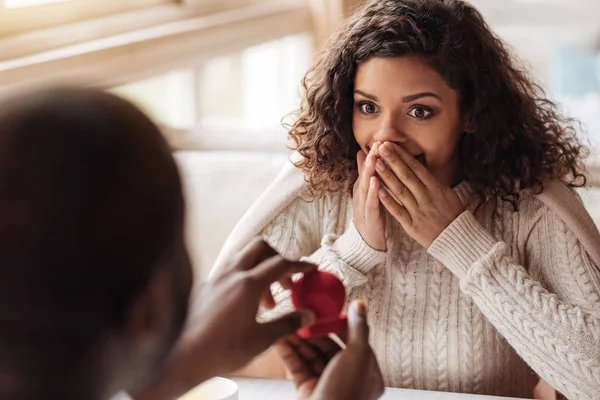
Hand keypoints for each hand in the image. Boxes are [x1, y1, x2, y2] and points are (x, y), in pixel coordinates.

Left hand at [132, 239, 316, 399]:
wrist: (180, 357)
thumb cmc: (220, 350)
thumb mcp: (261, 340)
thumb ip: (287, 323)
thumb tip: (307, 315)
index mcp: (248, 284)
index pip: (281, 264)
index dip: (299, 265)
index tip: (311, 269)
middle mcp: (231, 274)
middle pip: (260, 247)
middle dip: (278, 259)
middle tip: (286, 284)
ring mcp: (216, 278)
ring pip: (243, 257)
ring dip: (260, 269)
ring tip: (266, 301)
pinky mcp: (206, 287)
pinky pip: (229, 271)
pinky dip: (244, 278)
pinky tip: (245, 304)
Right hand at [276, 300, 383, 399]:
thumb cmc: (346, 393)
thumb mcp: (357, 356)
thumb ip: (358, 329)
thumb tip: (360, 305)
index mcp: (367, 372)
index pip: (353, 341)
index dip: (338, 325)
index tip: (324, 312)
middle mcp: (348, 378)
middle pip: (329, 347)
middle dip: (313, 332)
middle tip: (299, 318)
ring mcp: (327, 385)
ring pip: (311, 356)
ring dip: (298, 340)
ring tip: (285, 325)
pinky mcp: (308, 391)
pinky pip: (298, 368)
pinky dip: (289, 354)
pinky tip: (279, 340)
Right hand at [353, 146, 386, 250]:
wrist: (368, 240)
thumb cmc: (371, 213)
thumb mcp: (368, 191)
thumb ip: (365, 174)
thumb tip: (362, 153)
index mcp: (362, 187)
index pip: (366, 168)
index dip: (371, 155)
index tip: (379, 141)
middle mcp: (360, 194)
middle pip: (364, 174)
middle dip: (370, 159)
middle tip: (375, 145)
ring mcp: (362, 205)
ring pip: (365, 186)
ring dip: (369, 171)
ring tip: (373, 158)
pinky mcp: (368, 216)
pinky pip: (370, 202)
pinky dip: (372, 191)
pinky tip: (376, 182)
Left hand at [375, 142, 464, 247]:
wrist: (458, 239)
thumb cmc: (452, 214)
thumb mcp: (447, 193)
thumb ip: (432, 181)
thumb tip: (419, 166)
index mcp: (436, 188)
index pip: (416, 168)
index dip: (402, 155)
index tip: (391, 144)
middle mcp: (427, 197)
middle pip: (407, 176)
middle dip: (393, 160)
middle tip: (380, 147)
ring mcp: (419, 211)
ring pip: (400, 191)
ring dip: (387, 176)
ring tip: (376, 164)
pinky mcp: (412, 225)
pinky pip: (398, 211)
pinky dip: (388, 200)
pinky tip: (378, 190)